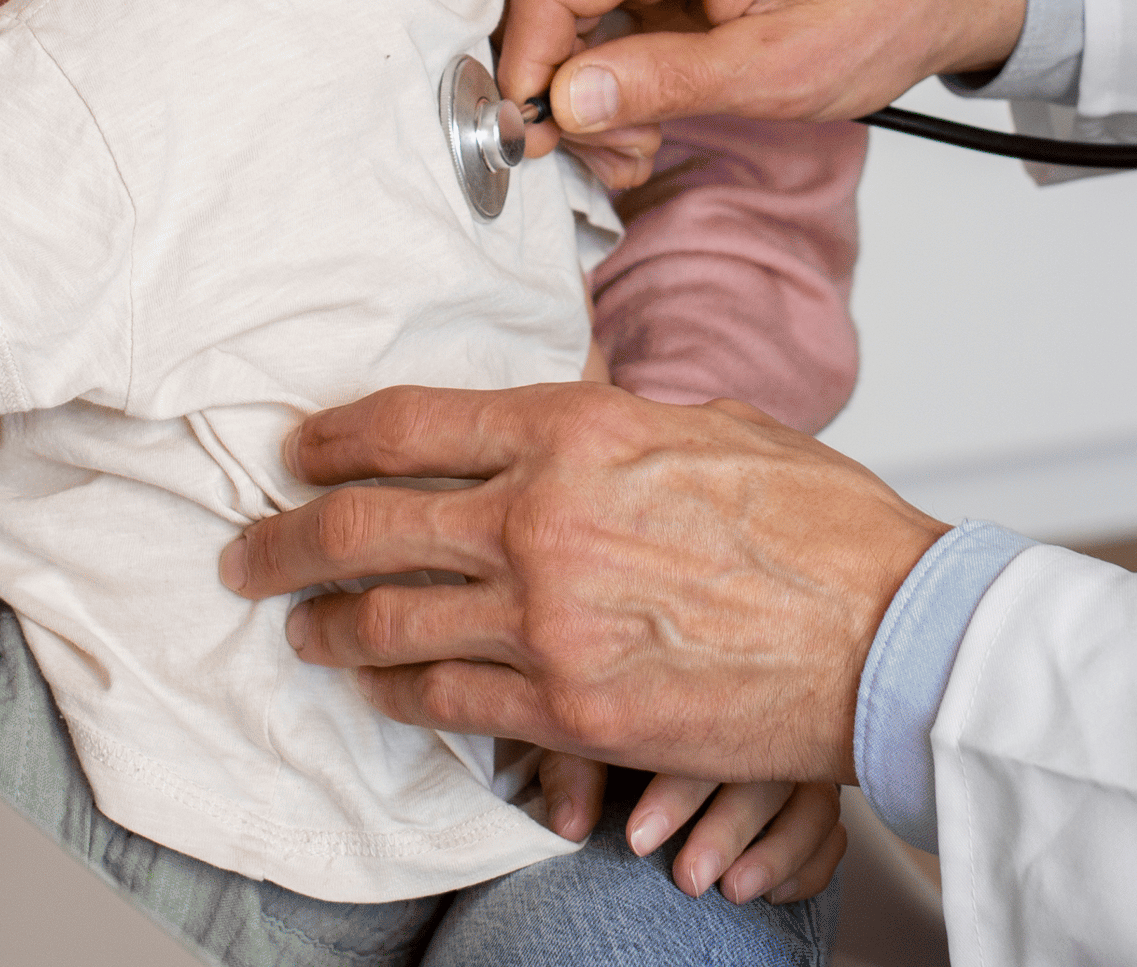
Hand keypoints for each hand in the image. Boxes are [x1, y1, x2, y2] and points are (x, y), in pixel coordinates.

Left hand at [217, 381, 944, 781]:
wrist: (886, 631)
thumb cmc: (819, 527)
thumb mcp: (702, 427)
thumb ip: (606, 428)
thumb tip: (546, 431)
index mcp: (575, 430)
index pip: (408, 423)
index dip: (331, 438)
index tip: (297, 450)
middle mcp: (541, 519)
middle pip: (364, 524)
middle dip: (286, 540)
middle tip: (250, 551)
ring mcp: (546, 622)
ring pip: (387, 622)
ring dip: (328, 626)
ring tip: (302, 627)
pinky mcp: (568, 712)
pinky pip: (445, 704)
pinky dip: (399, 694)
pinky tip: (382, 687)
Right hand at [497, 0, 1027, 144]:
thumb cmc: (880, 10)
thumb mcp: (778, 71)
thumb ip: (662, 82)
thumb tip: (562, 101)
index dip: (528, 64)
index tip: (535, 139)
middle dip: (567, 88)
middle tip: (619, 158)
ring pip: (568, 2)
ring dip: (589, 84)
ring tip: (644, 141)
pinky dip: (609, 61)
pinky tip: (648, 107)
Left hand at [523, 752, 844, 902]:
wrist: (649, 723)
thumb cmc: (616, 721)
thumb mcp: (579, 733)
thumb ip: (575, 770)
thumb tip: (570, 825)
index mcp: (706, 692)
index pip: (706, 733)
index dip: (675, 792)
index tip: (637, 838)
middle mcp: (759, 722)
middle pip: (766, 770)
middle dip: (728, 829)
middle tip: (687, 877)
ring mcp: (792, 762)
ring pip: (811, 803)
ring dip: (777, 851)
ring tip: (732, 890)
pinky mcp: (810, 802)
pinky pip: (830, 834)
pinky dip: (810, 864)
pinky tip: (772, 893)